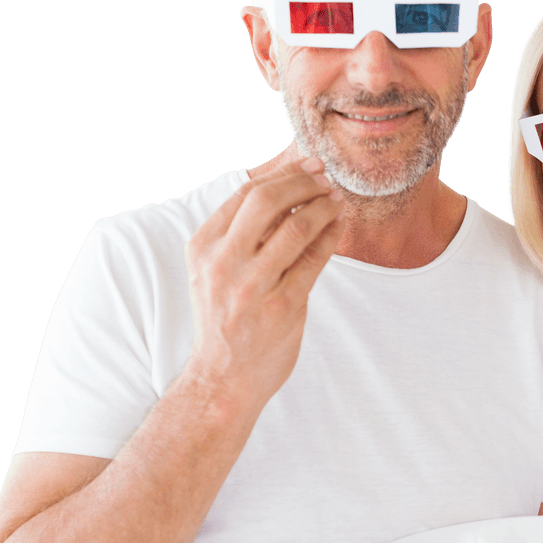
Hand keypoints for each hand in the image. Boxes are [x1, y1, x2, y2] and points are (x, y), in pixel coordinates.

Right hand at [184, 144, 343, 404]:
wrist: (224, 377)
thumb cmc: (225, 318)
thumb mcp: (216, 270)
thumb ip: (241, 233)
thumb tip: (285, 187)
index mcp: (203, 247)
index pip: (245, 193)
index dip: (282, 174)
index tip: (308, 166)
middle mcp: (224, 262)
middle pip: (268, 200)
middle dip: (304, 182)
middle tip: (326, 176)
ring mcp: (253, 285)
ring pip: (297, 226)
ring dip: (324, 206)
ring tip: (338, 199)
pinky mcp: (283, 305)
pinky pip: (315, 259)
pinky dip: (331, 236)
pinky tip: (339, 226)